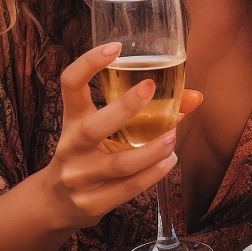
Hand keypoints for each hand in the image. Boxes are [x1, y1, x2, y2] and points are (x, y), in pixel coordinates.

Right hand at [42, 42, 202, 230]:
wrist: (56, 202)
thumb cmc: (90, 153)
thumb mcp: (105, 129)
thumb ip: (145, 112)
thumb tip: (195, 97)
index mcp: (72, 119)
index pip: (70, 84)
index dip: (88, 63)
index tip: (115, 47)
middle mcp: (71, 146)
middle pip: (93, 127)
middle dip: (124, 108)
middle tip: (151, 87)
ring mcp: (80, 178)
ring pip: (119, 164)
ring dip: (152, 150)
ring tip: (173, 136)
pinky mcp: (92, 203)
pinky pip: (127, 189)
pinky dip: (153, 174)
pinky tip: (169, 162)